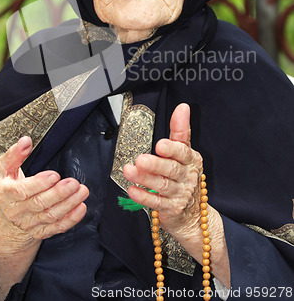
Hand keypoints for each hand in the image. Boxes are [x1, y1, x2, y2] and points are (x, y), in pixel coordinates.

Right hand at [0, 136, 88, 244]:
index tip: (54, 175)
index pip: (22, 191)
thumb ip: (14, 154)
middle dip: (58, 193)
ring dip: (69, 204)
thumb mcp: (5, 169)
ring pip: (50, 216)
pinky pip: (57, 228)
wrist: (9, 219)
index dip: (39, 184)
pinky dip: (71, 219)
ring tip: (82, 191)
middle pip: (39, 204)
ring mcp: (29, 223)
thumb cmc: (9, 187)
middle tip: (73, 183)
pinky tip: (81, 208)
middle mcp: (16, 211)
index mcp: (5, 194)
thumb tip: (25, 141)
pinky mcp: (41, 232)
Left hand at [123, 103, 202, 237]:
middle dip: (155, 165)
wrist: (192, 213)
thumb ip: (181, 131)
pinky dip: (143, 197)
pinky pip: (156, 202)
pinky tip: (131, 189)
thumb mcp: (185, 152)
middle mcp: (187, 177)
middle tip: (140, 159)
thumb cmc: (184, 176)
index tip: (160, 145)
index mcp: (192, 160)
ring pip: (162, 185)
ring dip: (144, 178)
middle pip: (171, 170)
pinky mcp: (171, 209)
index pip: (183, 153)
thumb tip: (182, 107)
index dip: (172, 149)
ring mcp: (180, 194)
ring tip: (128, 170)